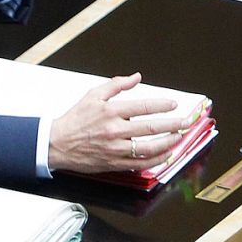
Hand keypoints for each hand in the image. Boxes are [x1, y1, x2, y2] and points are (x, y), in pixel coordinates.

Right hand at [46, 73, 191, 172]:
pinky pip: (140, 163)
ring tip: (179, 137)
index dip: (163, 105)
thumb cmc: (74, 120)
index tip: (173, 105)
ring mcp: (115, 149)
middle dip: (174, 124)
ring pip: (150, 147)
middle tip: (186, 121)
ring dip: (169, 142)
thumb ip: (116, 85)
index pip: (144, 107)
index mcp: (111, 112)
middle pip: (152, 128)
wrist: (55, 144)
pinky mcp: (113, 163)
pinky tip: (165, 154)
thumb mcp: (92, 96)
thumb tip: (136, 77)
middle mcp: (114, 130)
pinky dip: (156, 159)